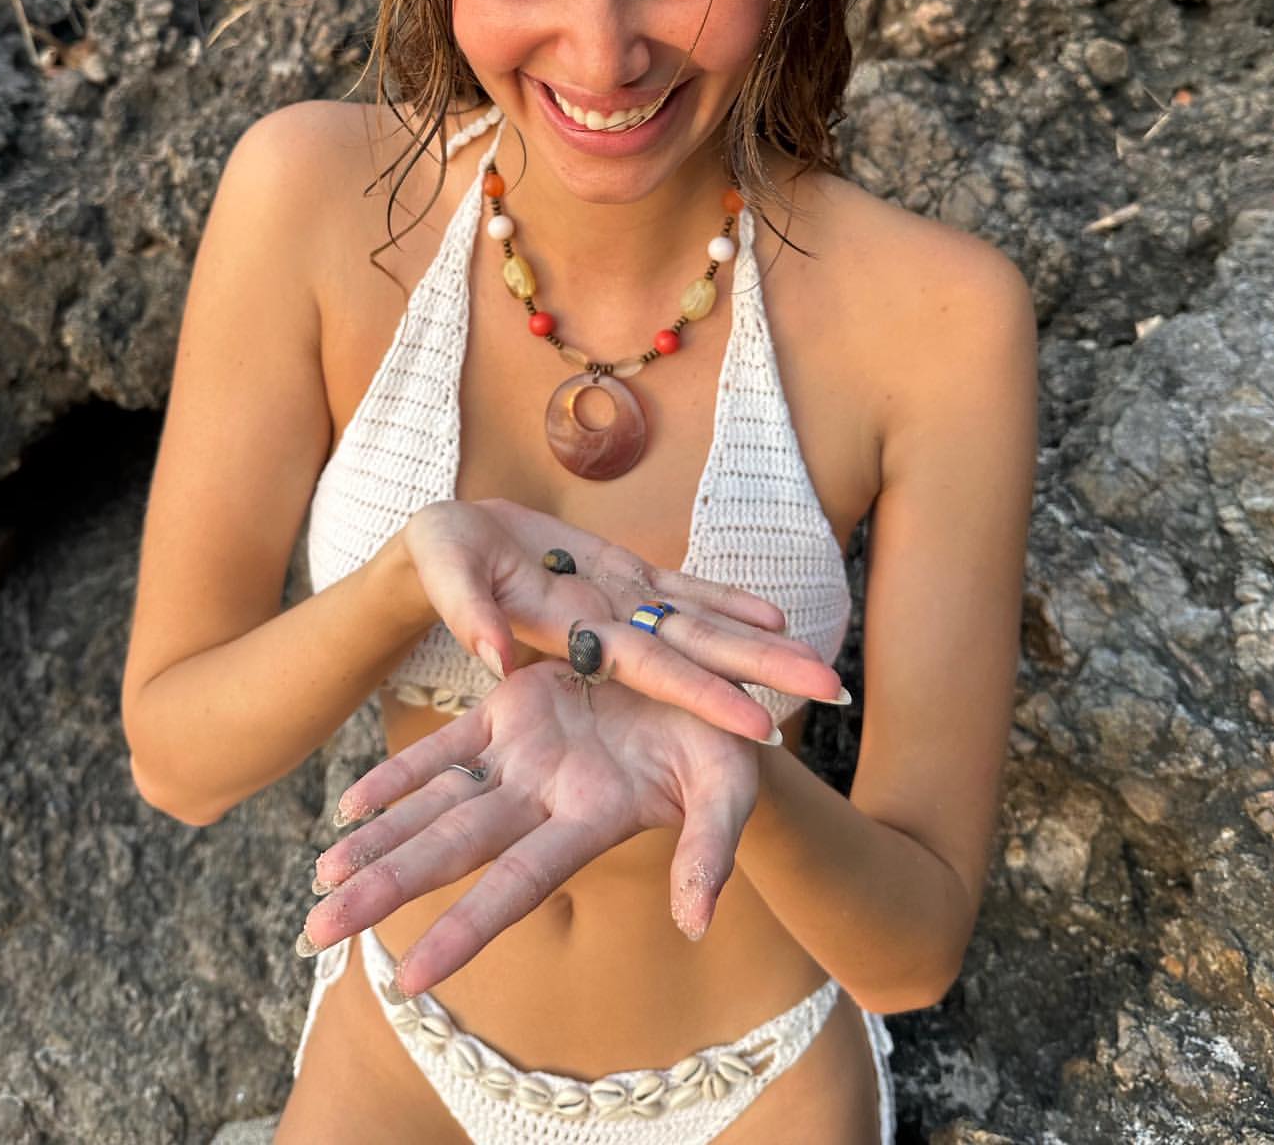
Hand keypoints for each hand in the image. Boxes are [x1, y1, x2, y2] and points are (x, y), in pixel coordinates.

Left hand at [302, 661, 760, 993]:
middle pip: (452, 851)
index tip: (409, 980)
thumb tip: (696, 922)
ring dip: (378, 839)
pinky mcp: (512, 710)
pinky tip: (352, 805)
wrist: (705, 686)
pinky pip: (446, 748)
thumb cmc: (726, 746)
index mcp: (589, 819)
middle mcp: (542, 799)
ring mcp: (521, 755)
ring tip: (319, 877)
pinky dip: (399, 774)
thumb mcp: (728, 787)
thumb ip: (711, 848)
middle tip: (314, 933)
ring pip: (436, 804)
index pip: (517, 885)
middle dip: (385, 889)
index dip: (466, 928)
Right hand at [402, 496, 845, 744]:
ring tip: (821, 661)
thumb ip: (469, 615)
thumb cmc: (438, 561)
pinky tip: (772, 615)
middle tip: (835, 691)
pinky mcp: (623, 575)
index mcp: (573, 640)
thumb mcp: (446, 577)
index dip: (705, 696)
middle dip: (764, 672)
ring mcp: (622, 602)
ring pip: (701, 625)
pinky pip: (682, 591)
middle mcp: (610, 629)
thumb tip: (494, 660)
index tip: (761, 728)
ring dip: (759, 643)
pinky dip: (726, 599)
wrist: (441, 545)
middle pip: (700, 653)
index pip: (654, 670)